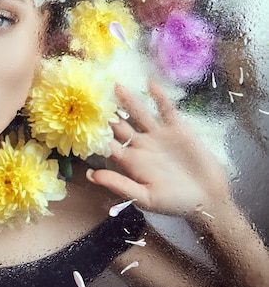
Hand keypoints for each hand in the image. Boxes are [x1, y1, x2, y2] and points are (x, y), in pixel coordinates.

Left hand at [87, 81, 229, 216]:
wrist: (207, 200)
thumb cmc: (174, 203)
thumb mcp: (145, 198)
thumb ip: (119, 185)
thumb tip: (90, 176)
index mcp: (129, 161)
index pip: (107, 143)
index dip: (94, 133)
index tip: (79, 119)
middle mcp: (140, 145)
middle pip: (119, 125)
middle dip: (107, 112)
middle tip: (92, 95)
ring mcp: (157, 136)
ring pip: (139, 114)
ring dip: (128, 100)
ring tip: (115, 85)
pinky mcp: (177, 129)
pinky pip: (166, 110)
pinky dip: (159, 97)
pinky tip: (150, 83)